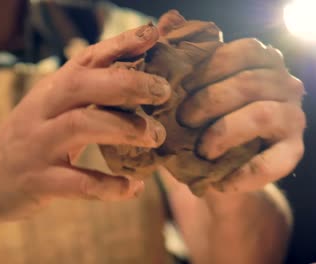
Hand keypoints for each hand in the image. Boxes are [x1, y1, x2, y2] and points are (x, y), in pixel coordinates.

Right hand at [0, 23, 169, 218]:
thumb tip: (136, 85)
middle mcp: (41, 112)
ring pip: (80, 125)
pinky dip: (109, 186)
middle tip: (163, 91)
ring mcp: (37, 146)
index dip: (119, 44)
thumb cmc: (27, 142)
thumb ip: (84, 98)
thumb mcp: (48, 111)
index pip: (84, 59)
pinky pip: (78, 183)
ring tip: (154, 136)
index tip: (153, 35)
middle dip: (126, 83)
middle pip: (81, 84)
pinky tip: (133, 187)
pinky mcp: (38, 181)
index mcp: (49, 92)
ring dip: (123, 128)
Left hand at [176, 32, 304, 192]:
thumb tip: (168, 20)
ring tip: (202, 150)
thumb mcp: (187, 88)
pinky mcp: (293, 151)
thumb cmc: (198, 117)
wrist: (216, 165)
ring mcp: (292, 117)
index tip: (180, 87)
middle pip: (250, 82)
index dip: (209, 67)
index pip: (241, 51)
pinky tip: (220, 182)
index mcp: (259, 61)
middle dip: (210, 101)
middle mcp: (282, 84)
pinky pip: (274, 162)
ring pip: (263, 115)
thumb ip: (182, 55)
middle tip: (183, 120)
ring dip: (225, 132)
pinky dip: (244, 174)